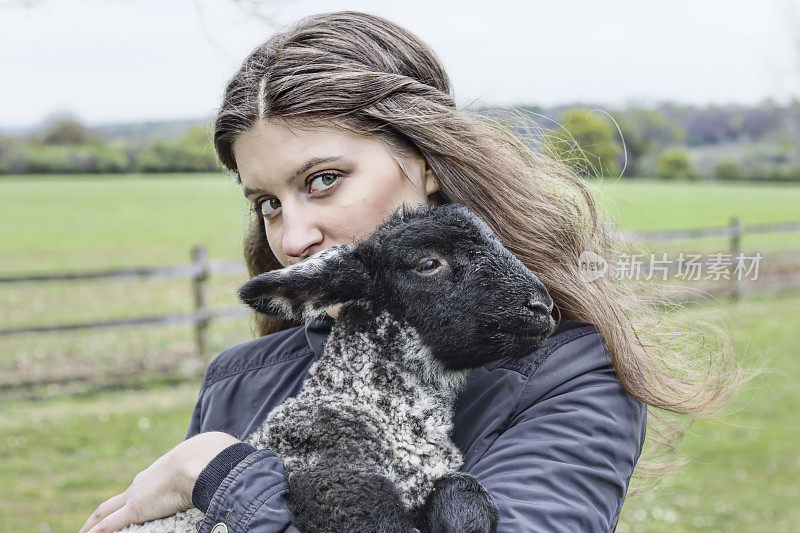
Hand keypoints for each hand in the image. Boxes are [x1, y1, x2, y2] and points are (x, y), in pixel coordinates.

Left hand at [79, 431, 241, 532]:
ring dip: (89, 525)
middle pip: (113, 502)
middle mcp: (141, 484)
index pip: (136, 489)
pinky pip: (107, 526)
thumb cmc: (212, 457)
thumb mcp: (206, 464)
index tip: (123, 509)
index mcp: (157, 474)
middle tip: (87, 527)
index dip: (127, 501)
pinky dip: (94, 532)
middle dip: (100, 515)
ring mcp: (136, 496)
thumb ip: (208, 471)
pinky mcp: (136, 509)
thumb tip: (225, 469)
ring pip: (103, 513)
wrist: (205, 458)